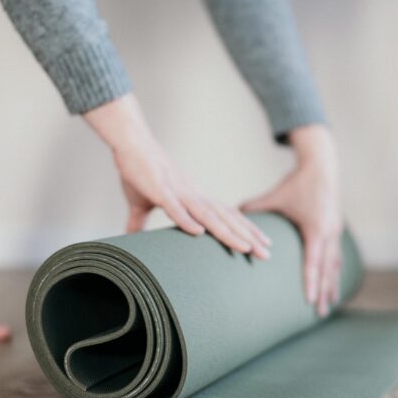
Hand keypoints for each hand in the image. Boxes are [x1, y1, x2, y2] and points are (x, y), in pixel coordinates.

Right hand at [84, 94, 270, 257]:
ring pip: (207, 215)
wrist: (131, 143)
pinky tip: (198, 233)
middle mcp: (193, 195)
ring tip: (245, 248)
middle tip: (267, 255)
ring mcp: (178, 193)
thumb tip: (129, 238)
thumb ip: (139, 223)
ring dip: (226, 232)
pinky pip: (174, 207)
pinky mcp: (159, 190)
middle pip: (225, 219)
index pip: (226, 217)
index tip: (262, 245)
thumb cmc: (140, 172)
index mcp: (194, 198)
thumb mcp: (140, 203)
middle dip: (247, 237)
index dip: (245, 231)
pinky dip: (186, 220)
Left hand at [242, 124, 341, 316]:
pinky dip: (335, 272)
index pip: (312, 262)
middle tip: (319, 314)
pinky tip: (333, 284)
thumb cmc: (296, 183)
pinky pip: (337, 256)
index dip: (310, 282)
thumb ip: (254, 208)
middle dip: (323, 292)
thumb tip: (229, 215)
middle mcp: (329, 233)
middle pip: (327, 270)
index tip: (307, 301)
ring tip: (328, 306)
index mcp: (316, 228)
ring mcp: (336, 232)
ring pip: (335, 265)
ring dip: (332, 286)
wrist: (322, 166)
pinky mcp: (337, 229)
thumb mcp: (275, 196)